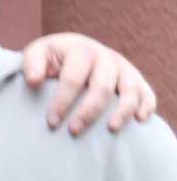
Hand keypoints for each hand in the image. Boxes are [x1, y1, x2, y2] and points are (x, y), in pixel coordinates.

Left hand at [24, 33, 157, 132]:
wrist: (74, 53)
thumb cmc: (53, 58)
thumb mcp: (39, 53)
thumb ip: (32, 63)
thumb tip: (33, 81)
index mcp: (83, 50)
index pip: (74, 78)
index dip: (62, 101)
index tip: (51, 122)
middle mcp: (107, 58)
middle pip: (102, 86)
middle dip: (88, 110)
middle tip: (74, 130)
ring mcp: (124, 69)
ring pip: (129, 90)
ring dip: (122, 110)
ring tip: (111, 129)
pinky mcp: (136, 80)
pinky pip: (147, 93)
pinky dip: (147, 105)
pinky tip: (140, 119)